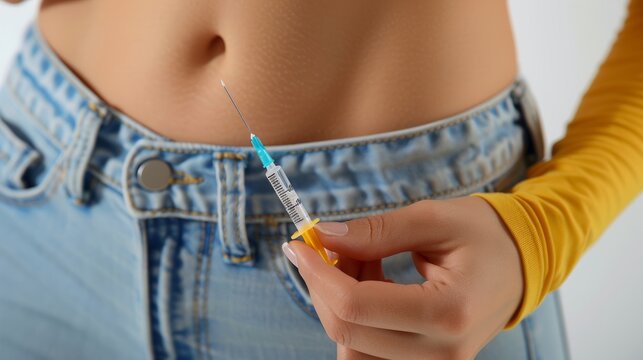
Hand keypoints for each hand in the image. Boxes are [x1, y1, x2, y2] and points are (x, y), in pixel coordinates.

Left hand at [283, 196, 523, 359]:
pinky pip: (370, 350)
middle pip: (348, 332)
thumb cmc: (484, 235)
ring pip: (353, 347)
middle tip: (325, 246)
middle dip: (323, 286)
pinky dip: (357, 315)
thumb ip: (375, 231)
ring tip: (360, 260)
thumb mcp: (432, 219)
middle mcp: (442, 353)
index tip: (299, 245)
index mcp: (449, 313)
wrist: (521, 264)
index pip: (358, 306)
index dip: (318, 274)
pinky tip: (370, 279)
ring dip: (340, 302)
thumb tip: (323, 238)